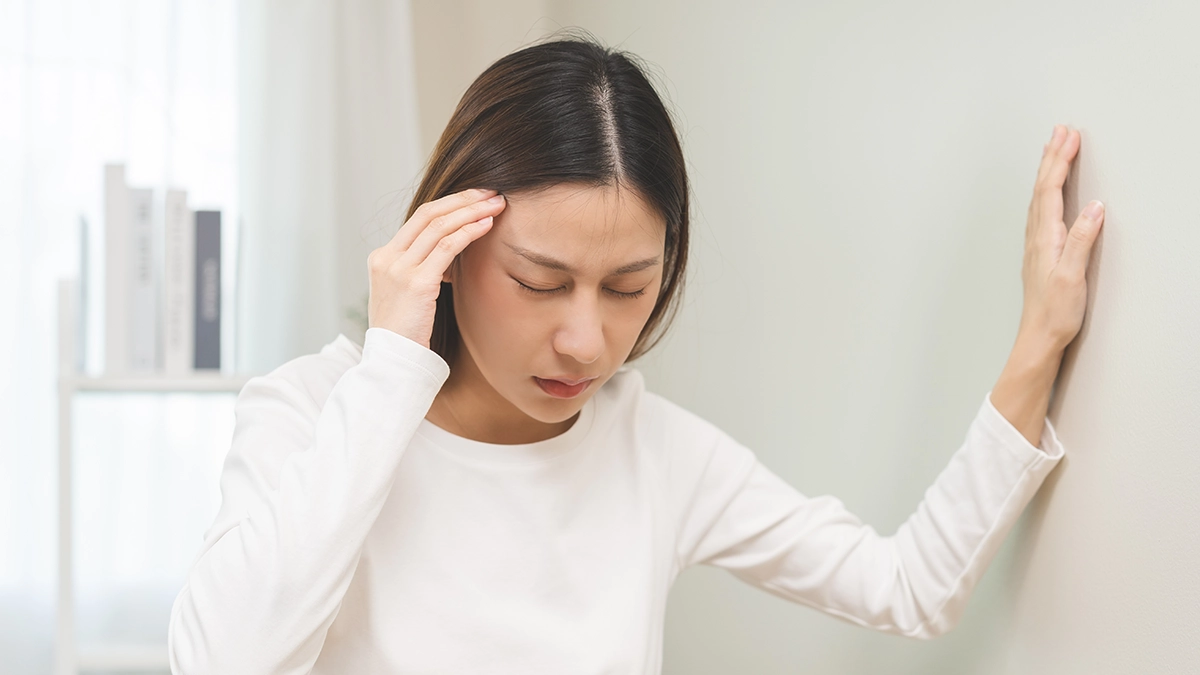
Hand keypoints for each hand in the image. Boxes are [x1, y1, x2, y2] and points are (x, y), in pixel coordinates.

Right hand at [367, 188, 506, 347]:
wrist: (392, 362)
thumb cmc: (406, 334)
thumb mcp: (408, 295)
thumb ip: (423, 271)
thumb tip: (452, 253)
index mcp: (382, 257)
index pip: (419, 219)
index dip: (450, 204)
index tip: (475, 198)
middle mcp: (387, 258)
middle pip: (428, 214)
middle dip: (463, 199)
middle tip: (491, 192)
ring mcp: (399, 269)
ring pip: (440, 226)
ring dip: (472, 211)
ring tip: (497, 204)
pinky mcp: (416, 283)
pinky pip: (448, 247)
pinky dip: (469, 231)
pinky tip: (487, 225)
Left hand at [1017, 124, 1104, 354]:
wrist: (1039, 337)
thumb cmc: (1055, 312)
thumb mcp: (1072, 275)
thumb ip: (1082, 240)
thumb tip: (1094, 207)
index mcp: (1045, 237)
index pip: (1051, 189)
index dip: (1060, 161)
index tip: (1070, 136)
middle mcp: (1036, 237)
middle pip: (1041, 187)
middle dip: (1052, 156)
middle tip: (1060, 130)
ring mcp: (1035, 244)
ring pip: (1038, 197)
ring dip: (1046, 170)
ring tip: (1052, 149)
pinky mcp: (1039, 252)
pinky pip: (1039, 210)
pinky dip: (1044, 190)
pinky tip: (1046, 191)